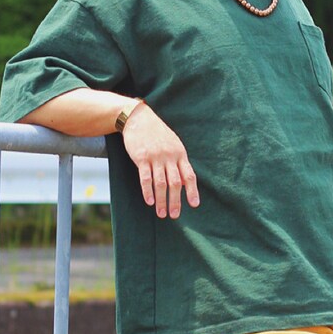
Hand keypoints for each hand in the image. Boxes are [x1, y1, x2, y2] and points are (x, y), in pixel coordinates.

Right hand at [121, 103, 199, 218]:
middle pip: (175, 183)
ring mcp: (156, 157)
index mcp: (180, 154)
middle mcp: (170, 156)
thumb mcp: (173, 143)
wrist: (138, 118)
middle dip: (176, 201)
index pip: (189, 175)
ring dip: (162, 200)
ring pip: (161, 183)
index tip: (194, 205)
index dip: (192, 191)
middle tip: (174, 215)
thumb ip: (178, 161)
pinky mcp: (141, 157)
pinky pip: (145, 177)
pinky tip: (149, 201)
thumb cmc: (157, 133)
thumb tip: (184, 181)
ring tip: (161, 213)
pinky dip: (148, 191)